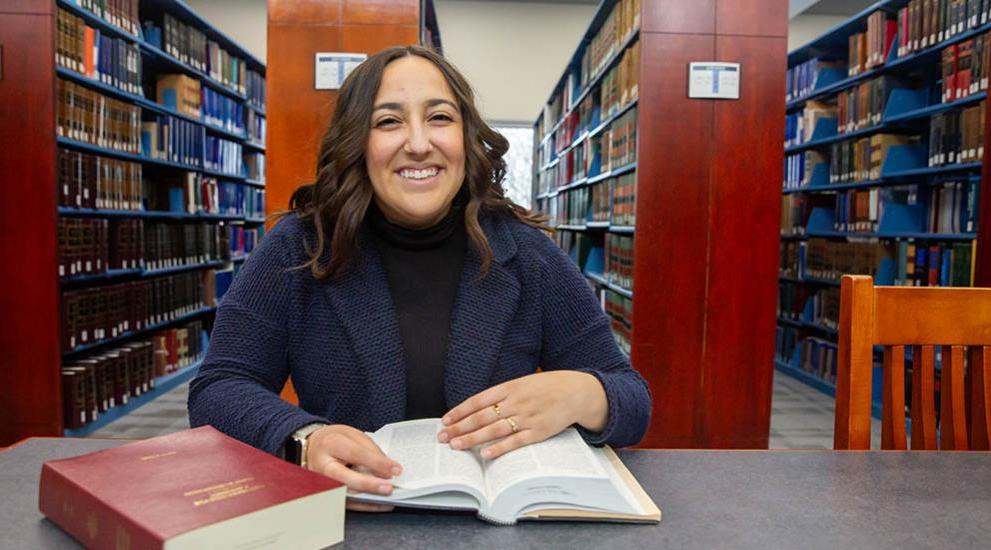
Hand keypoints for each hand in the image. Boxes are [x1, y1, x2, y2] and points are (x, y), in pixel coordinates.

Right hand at [305, 424, 401, 511]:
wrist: (312, 448)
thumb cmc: (335, 440)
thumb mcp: (353, 435)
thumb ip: (370, 451)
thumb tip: (387, 470)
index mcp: (330, 444)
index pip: (355, 454)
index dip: (376, 463)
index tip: (396, 470)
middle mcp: (323, 466)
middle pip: (345, 478)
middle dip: (368, 484)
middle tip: (388, 488)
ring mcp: (322, 482)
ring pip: (346, 493)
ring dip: (368, 497)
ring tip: (388, 498)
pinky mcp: (326, 494)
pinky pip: (346, 503)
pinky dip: (364, 505)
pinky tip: (379, 504)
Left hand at [437, 371, 606, 459]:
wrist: (576, 392)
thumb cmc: (547, 387)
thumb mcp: (522, 383)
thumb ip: (501, 394)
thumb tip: (477, 408)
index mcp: (509, 387)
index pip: (478, 400)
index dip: (460, 411)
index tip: (445, 420)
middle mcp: (515, 401)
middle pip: (481, 416)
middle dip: (459, 427)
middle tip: (443, 437)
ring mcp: (527, 417)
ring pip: (494, 429)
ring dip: (472, 438)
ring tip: (455, 446)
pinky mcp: (538, 431)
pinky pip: (515, 441)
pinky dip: (499, 448)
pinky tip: (485, 454)